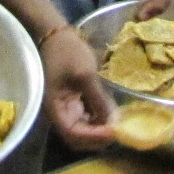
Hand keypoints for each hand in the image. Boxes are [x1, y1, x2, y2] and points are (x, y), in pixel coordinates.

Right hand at [41, 24, 117, 151]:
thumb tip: (115, 122)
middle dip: (97, 138)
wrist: (57, 35)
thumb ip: (98, 99)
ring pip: (83, 131)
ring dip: (99, 131)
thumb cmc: (67, 52)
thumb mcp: (85, 74)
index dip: (93, 136)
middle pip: (77, 138)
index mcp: (54, 108)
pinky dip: (99, 121)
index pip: (72, 133)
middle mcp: (58, 113)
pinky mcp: (73, 103)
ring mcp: (66, 109)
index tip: (113, 131)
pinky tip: (112, 115)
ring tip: (118, 124)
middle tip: (119, 131)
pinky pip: (86, 119)